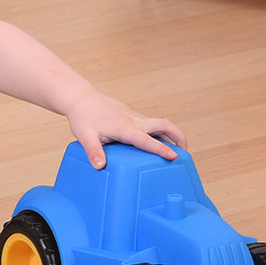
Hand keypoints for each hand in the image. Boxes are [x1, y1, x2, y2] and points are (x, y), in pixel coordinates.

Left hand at [65, 91, 185, 168]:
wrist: (81, 98)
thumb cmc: (83, 117)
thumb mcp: (85, 136)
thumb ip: (93, 152)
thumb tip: (99, 166)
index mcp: (125, 128)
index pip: (148, 140)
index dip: (162, 149)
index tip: (175, 156)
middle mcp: (134, 121)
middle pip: (165, 125)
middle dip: (179, 137)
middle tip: (185, 153)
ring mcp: (134, 117)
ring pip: (160, 123)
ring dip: (172, 134)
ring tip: (176, 150)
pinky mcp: (132, 115)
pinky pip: (151, 123)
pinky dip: (159, 132)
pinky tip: (155, 141)